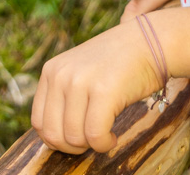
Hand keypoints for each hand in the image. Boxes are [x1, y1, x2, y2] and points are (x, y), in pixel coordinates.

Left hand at [32, 18, 166, 152]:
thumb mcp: (80, 72)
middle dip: (73, 148)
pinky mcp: (103, 91)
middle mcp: (60, 75)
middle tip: (92, 141)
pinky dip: (104, 144)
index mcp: (51, 71)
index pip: (38, 122)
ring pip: (74, 138)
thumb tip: (54, 138)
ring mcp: (80, 82)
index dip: (57, 140)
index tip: (77, 139)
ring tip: (106, 135)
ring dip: (91, 145)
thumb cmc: (118, 64)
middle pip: (52, 134)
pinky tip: (113, 137)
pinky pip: (95, 135)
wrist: (151, 42)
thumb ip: (63, 97)